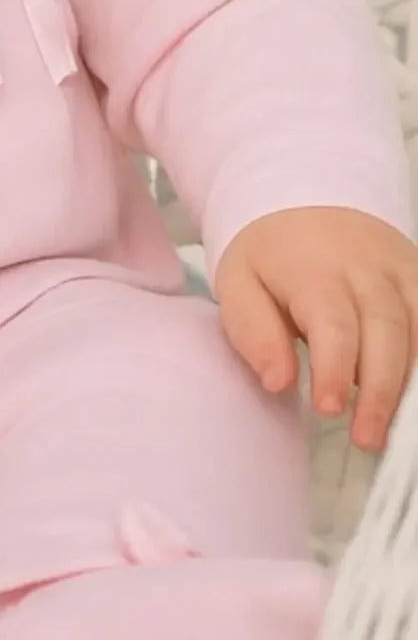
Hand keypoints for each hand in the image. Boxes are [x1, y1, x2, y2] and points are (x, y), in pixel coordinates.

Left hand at [215, 208, 417, 452]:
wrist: (309, 202)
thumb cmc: (272, 256)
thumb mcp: (239, 282)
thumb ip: (253, 331)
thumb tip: (277, 382)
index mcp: (315, 270)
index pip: (332, 323)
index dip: (334, 369)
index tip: (328, 409)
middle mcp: (368, 269)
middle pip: (387, 330)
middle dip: (380, 389)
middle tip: (367, 438)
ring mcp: (402, 272)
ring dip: (411, 382)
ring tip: (397, 428)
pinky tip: (415, 391)